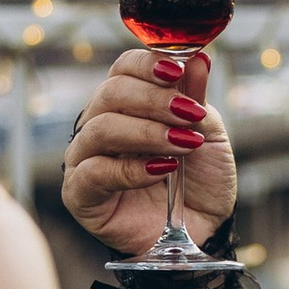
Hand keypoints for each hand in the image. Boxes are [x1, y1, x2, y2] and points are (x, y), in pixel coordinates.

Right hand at [61, 48, 237, 255]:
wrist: (202, 230)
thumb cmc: (200, 180)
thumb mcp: (209, 133)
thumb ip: (195, 97)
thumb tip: (198, 57)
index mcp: (127, 104)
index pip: (123, 69)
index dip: (147, 64)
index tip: (177, 70)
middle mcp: (100, 125)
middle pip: (110, 93)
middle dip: (154, 99)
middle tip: (188, 114)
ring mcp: (85, 159)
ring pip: (101, 129)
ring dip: (147, 132)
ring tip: (183, 144)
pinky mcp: (79, 193)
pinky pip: (95, 172)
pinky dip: (131, 169)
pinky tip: (162, 170)